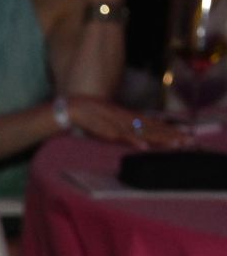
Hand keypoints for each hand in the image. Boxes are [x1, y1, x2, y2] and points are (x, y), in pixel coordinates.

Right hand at [62, 96, 192, 147]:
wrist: (68, 108)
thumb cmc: (85, 118)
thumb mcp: (107, 122)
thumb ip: (119, 128)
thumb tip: (132, 136)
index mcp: (126, 117)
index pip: (152, 124)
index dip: (168, 129)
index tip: (184, 135)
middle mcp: (126, 118)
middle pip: (151, 127)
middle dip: (170, 134)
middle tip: (188, 141)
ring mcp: (116, 123)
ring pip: (141, 131)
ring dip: (158, 138)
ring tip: (174, 144)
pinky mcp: (105, 128)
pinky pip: (121, 135)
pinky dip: (132, 140)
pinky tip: (143, 147)